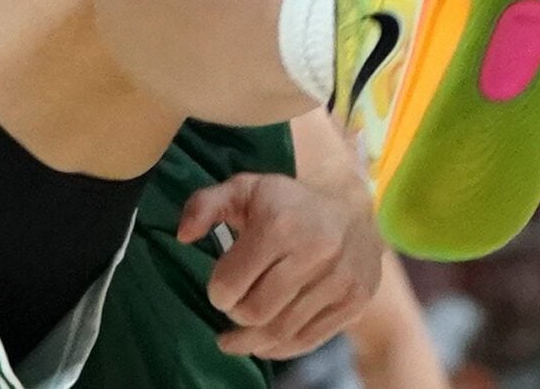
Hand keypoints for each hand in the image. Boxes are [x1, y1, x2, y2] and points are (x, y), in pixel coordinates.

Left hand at [179, 170, 383, 358]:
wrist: (354, 208)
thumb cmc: (289, 203)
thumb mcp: (245, 189)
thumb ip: (205, 205)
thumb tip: (183, 236)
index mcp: (280, 223)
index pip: (230, 285)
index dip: (218, 292)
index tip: (222, 285)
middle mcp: (315, 251)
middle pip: (255, 313)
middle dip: (236, 315)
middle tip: (234, 305)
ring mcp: (340, 278)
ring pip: (280, 333)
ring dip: (251, 341)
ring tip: (236, 339)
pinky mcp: (355, 300)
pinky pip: (308, 340)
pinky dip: (280, 348)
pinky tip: (264, 342)